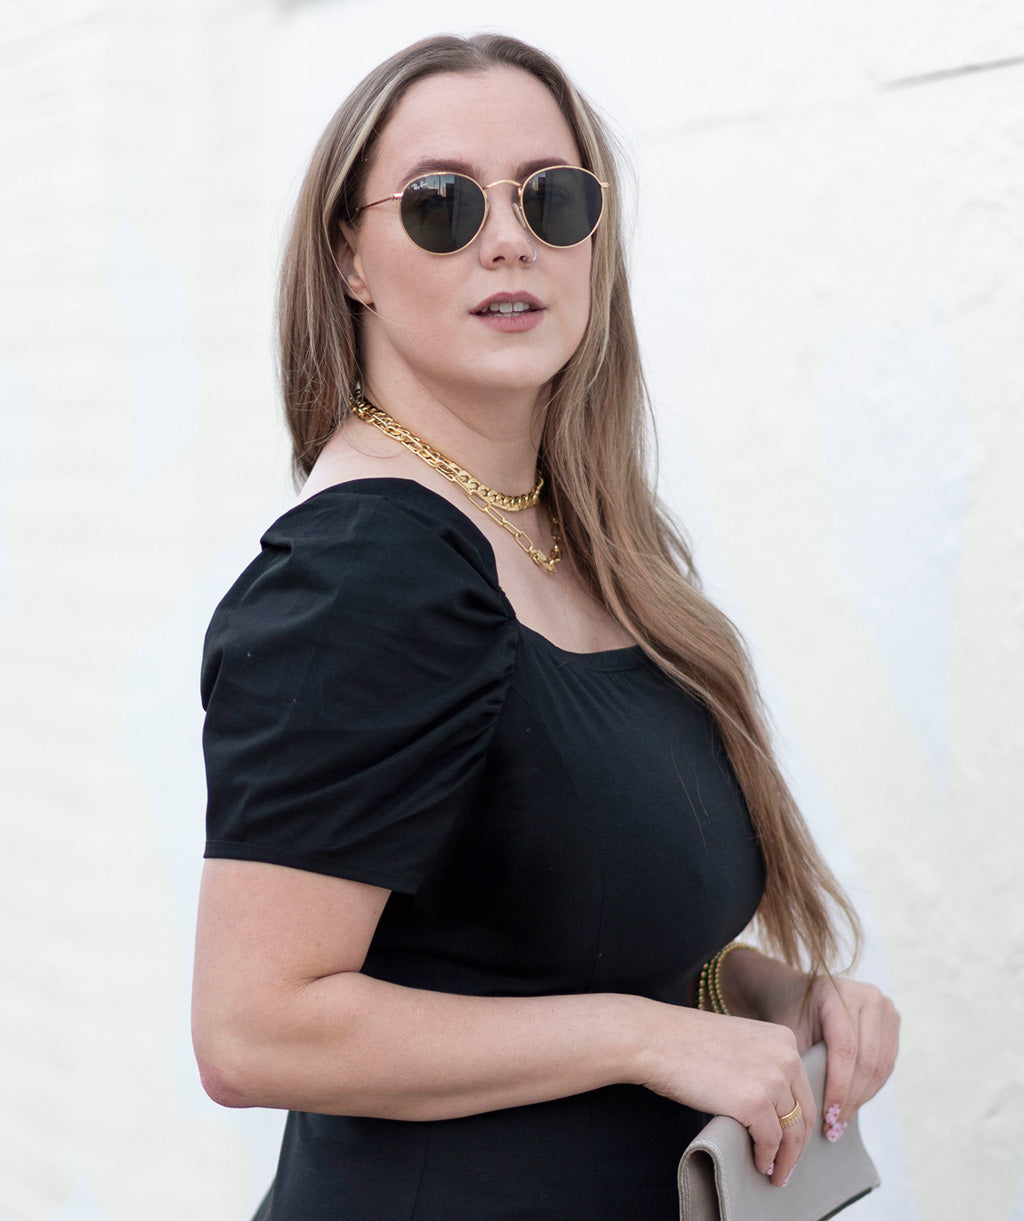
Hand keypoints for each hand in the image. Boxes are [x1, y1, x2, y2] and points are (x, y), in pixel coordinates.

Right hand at [635, 1004, 816, 1187]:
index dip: (799, 1119)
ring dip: (785, 1159)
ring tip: (775, 1173)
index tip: (794, 1139)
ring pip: (791, 1133)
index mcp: (783, 1038)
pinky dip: (766, 1158)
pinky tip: (758, 1163)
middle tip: (787, 1164)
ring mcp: (773, 1079)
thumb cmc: (685, 1041)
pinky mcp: (755, 1103)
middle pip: (804, 1113)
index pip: (803, 1088)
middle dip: (797, 1145)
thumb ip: (761, 1063)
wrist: (656, 1040)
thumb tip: (773, 1103)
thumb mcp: (739, 1042)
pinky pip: (770, 1142)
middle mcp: (786, 1056)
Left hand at [797, 975, 899, 1141]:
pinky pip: (887, 1064)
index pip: (846, 1049)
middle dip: (851, 1098)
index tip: (828, 1116)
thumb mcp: (790, 1032)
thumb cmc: (790, 1013)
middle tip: (834, 1126)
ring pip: (881, 1066)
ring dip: (863, 1098)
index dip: (839, 1087)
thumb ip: (805, 1061)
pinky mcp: (893, 1021)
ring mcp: (885, 1007)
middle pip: (867, 1060)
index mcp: (839, 993)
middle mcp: (868, 996)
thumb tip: (816, 1110)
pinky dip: (871, 1088)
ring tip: (842, 1120)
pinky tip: (854, 1103)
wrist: (797, 991)